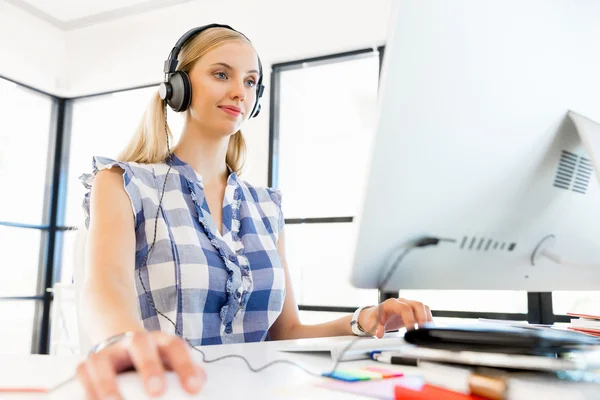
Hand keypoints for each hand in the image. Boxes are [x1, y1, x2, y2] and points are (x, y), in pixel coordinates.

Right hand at [76, 331, 205, 398]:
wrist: (119, 337)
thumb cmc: (151, 356)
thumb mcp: (169, 359)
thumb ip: (182, 369)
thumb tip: (201, 383)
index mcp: (159, 341)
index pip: (175, 347)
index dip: (186, 365)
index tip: (195, 387)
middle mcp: (133, 341)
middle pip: (141, 345)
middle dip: (149, 367)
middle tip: (157, 391)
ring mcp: (109, 351)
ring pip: (103, 360)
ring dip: (108, 384)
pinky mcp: (88, 363)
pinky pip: (83, 374)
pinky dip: (88, 390)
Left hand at [358, 298, 432, 337]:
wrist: (372, 316)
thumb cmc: (372, 319)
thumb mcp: (371, 324)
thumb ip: (376, 328)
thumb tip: (379, 333)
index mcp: (391, 304)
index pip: (404, 308)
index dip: (410, 319)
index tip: (411, 331)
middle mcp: (401, 302)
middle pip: (417, 305)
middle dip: (422, 318)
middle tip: (422, 331)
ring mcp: (408, 305)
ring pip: (423, 307)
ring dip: (427, 319)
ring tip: (427, 331)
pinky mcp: (412, 312)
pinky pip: (423, 312)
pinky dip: (427, 320)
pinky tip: (427, 329)